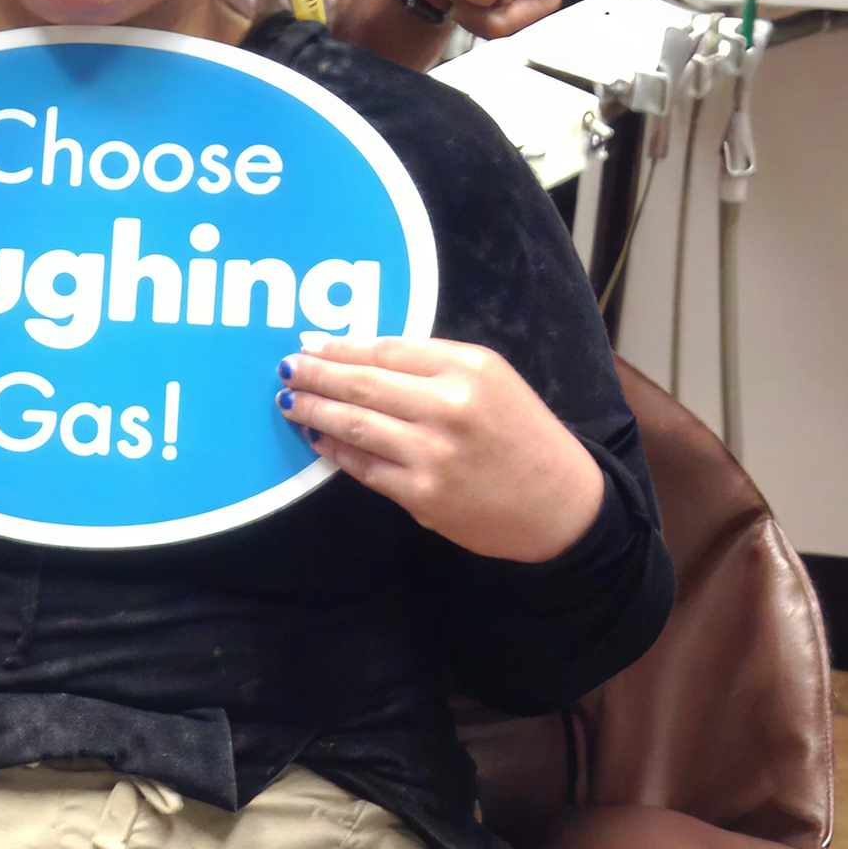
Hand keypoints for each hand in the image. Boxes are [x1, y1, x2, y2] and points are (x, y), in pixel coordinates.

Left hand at [276, 334, 603, 562]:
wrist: (562, 506)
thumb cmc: (521, 433)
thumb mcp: (489, 378)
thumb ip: (430, 362)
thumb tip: (357, 352)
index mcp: (468, 369)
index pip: (385, 350)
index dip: (339, 346)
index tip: (309, 342)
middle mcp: (449, 407)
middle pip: (362, 383)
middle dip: (315, 374)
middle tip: (285, 367)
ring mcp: (433, 455)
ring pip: (355, 425)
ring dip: (314, 410)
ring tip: (288, 401)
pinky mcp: (424, 496)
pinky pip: (365, 467)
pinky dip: (334, 451)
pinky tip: (316, 438)